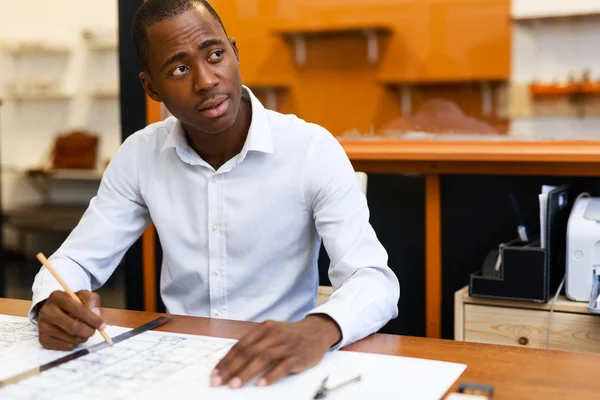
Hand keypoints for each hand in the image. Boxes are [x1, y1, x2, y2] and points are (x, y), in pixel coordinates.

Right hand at [37, 290, 104, 350]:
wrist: (54, 310)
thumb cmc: (72, 302)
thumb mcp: (83, 296)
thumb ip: (92, 301)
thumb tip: (95, 315)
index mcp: (57, 296)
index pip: (78, 310)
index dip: (93, 319)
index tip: (102, 325)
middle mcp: (46, 310)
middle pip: (73, 327)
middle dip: (88, 331)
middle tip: (93, 332)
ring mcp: (42, 326)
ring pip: (69, 338)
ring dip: (82, 338)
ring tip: (84, 333)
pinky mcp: (42, 338)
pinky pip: (63, 346)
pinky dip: (73, 344)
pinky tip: (74, 337)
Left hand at [211, 314, 341, 388]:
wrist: (317, 331)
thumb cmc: (290, 335)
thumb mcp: (271, 333)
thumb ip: (255, 344)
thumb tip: (232, 362)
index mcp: (264, 328)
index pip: (240, 345)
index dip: (226, 360)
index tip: (215, 373)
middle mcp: (273, 335)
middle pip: (248, 352)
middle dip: (231, 368)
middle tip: (219, 381)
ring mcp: (286, 345)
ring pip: (263, 358)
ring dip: (246, 373)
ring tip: (235, 385)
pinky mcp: (297, 355)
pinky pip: (282, 366)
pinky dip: (271, 375)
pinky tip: (261, 384)